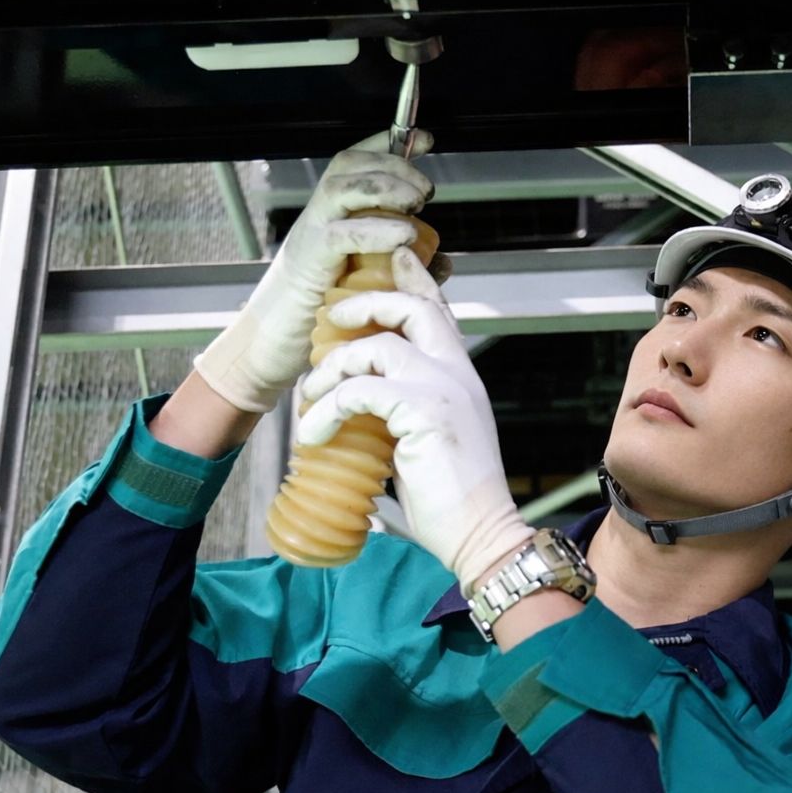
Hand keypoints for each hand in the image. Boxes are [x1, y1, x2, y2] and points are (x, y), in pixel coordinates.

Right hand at [194, 130, 435, 412]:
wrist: (271, 351)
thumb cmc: (320, 318)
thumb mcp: (372, 286)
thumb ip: (407, 269)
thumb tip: (446, 258)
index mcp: (333, 216)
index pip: (356, 163)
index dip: (389, 143)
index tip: (425, 140)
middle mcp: (319, 217)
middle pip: (350, 165)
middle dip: (394, 164)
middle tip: (425, 188)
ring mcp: (310, 236)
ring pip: (342, 186)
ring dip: (386, 186)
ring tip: (418, 202)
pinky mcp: (308, 263)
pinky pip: (340, 234)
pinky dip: (376, 229)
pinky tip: (405, 235)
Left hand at [295, 247, 532, 592]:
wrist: (480, 534)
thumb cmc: (454, 505)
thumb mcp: (427, 451)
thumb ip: (404, 429)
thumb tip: (367, 442)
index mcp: (462, 379)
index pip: (440, 314)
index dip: (415, 281)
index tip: (393, 258)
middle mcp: (458, 375)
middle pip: (413, 308)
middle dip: (366, 304)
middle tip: (332, 320)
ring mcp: (444, 389)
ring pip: (377, 345)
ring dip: (333, 368)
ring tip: (311, 399)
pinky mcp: (424, 411)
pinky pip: (361, 389)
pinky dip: (328, 409)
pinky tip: (313, 436)